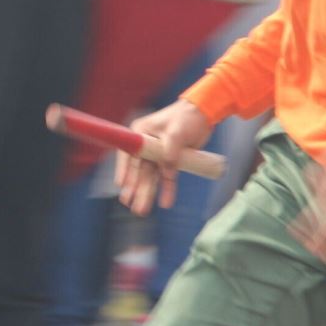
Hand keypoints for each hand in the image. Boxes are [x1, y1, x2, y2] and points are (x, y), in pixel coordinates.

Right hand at [116, 100, 213, 216]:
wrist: (204, 115)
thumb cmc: (186, 117)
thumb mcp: (176, 133)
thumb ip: (170, 152)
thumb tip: (167, 173)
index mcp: (141, 133)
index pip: (128, 155)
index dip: (124, 171)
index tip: (121, 186)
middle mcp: (146, 145)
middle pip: (139, 170)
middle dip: (135, 189)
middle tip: (131, 205)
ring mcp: (158, 154)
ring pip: (151, 177)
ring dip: (148, 193)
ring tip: (142, 210)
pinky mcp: (170, 161)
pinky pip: (167, 178)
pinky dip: (166, 190)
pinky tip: (165, 202)